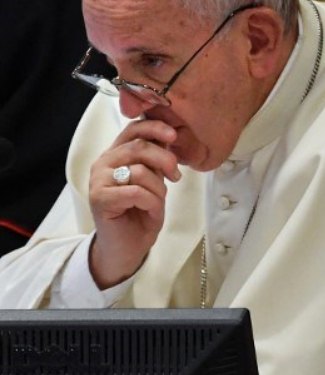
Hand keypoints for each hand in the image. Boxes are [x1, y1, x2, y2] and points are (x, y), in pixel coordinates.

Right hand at [87, 119, 181, 287]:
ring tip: (157, 200)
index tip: (174, 135)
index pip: (132, 130)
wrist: (127, 246)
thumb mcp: (154, 182)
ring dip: (158, 188)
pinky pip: (137, 192)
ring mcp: (98, 180)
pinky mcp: (99, 198)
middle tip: (175, 176)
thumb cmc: (141, 213)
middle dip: (165, 160)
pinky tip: (150, 210)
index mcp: (116, 155)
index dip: (154, 128)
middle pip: (139, 147)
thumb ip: (155, 160)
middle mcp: (103, 163)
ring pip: (140, 171)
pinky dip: (152, 202)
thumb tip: (169, 137)